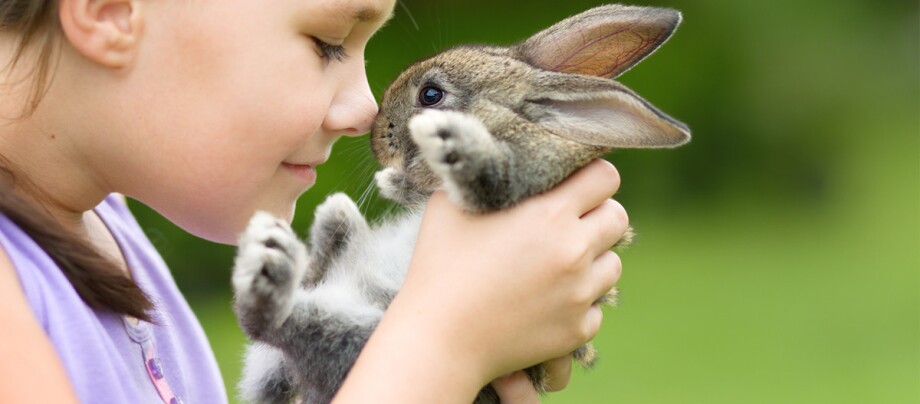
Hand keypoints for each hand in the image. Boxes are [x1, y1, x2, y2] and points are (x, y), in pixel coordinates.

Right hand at [335, 159, 626, 403]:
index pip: (605, 177)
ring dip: (591, 258)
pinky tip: (545, 299)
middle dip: (596, 215)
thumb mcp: (452, 202)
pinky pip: (596, 306)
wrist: (439, 339)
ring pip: (613, 263)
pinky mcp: (578, 329)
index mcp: (550, 214)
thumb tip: (488, 135)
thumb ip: (481, 167)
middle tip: (566, 222)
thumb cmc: (439, 265)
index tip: (574, 183)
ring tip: (555, 262)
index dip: (592, 176)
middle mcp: (575, 251)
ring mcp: (580, 293)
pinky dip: (578, 301)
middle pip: (617, 217)